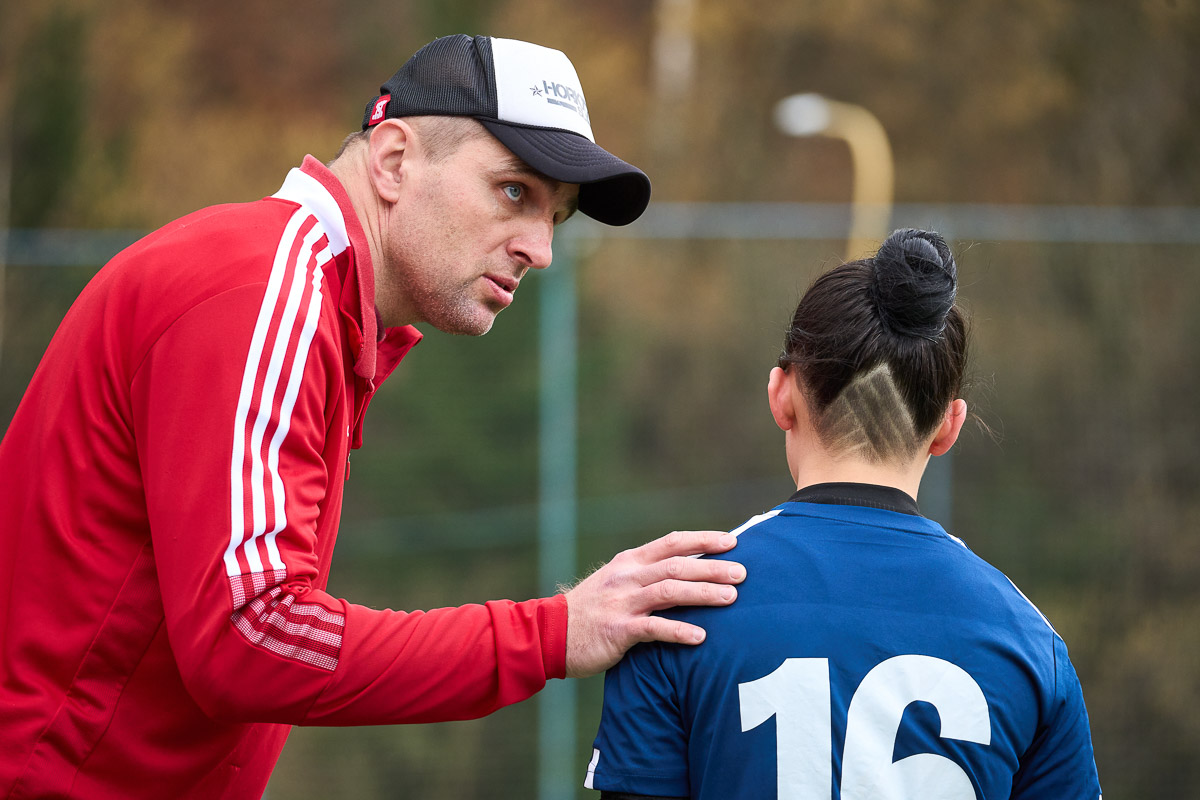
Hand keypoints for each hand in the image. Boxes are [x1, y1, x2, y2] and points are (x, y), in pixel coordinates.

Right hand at [562, 530, 745, 677]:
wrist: (548, 633)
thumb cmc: (590, 610)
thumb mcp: (616, 581)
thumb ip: (647, 574)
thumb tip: (689, 571)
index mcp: (629, 562)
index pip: (672, 542)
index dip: (703, 540)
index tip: (732, 541)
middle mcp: (627, 577)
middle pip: (677, 566)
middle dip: (713, 568)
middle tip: (743, 573)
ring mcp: (622, 602)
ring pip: (670, 592)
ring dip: (704, 594)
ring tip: (732, 598)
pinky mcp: (617, 630)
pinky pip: (654, 629)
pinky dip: (679, 631)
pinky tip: (701, 638)